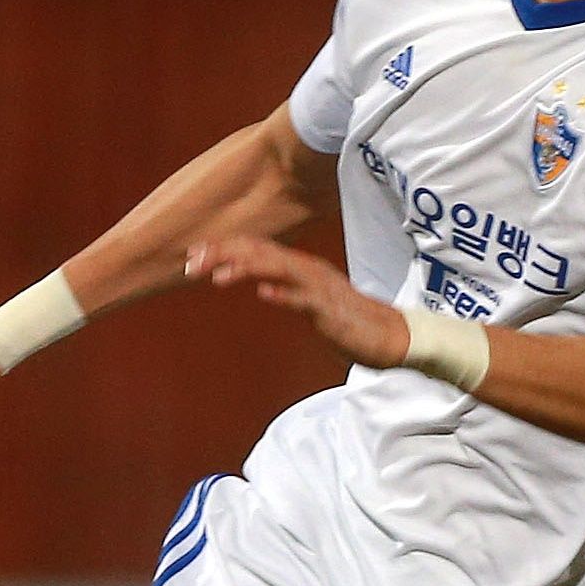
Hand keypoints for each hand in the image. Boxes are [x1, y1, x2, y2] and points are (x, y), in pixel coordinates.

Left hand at [186, 237, 407, 368]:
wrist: (394, 337)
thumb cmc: (351, 322)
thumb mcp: (312, 299)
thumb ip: (289, 288)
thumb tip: (263, 283)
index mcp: (301, 267)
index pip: (257, 248)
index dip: (223, 248)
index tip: (193, 255)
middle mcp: (308, 270)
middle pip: (261, 252)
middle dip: (224, 255)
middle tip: (191, 264)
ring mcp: (320, 289)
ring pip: (279, 269)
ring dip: (246, 270)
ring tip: (217, 276)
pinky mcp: (331, 310)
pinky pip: (305, 300)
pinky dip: (284, 295)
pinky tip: (264, 293)